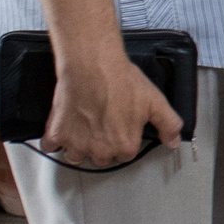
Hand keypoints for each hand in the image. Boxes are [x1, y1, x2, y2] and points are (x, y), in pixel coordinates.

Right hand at [42, 46, 183, 169]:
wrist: (92, 65)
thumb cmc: (121, 80)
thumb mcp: (155, 101)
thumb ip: (169, 125)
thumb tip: (173, 142)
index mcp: (125, 146)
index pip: (124, 155)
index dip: (121, 140)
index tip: (118, 128)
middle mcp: (100, 150)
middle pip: (100, 158)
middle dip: (100, 145)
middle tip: (101, 124)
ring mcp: (77, 144)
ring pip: (76, 156)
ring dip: (78, 146)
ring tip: (82, 127)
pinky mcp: (57, 133)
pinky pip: (50, 147)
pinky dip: (53, 141)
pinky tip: (61, 129)